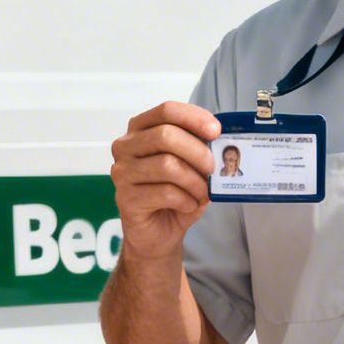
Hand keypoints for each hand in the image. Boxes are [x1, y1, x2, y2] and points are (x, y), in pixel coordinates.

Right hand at [109, 101, 220, 260]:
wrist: (157, 232)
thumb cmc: (174, 194)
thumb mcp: (190, 166)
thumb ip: (199, 148)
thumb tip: (220, 140)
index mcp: (140, 129)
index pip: (166, 111)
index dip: (193, 118)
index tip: (215, 131)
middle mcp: (125, 146)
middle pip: (165, 136)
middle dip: (197, 152)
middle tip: (213, 168)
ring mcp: (122, 172)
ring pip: (167, 165)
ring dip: (195, 181)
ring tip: (202, 192)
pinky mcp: (125, 198)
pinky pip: (165, 193)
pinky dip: (186, 200)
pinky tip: (188, 205)